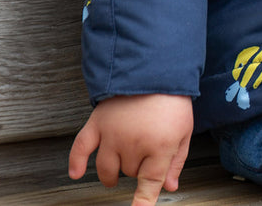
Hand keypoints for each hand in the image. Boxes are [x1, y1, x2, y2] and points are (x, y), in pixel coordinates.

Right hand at [69, 94, 193, 205]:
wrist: (156, 68)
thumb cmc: (172, 99)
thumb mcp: (185, 130)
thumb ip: (176, 160)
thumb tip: (170, 187)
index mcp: (159, 146)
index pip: (149, 184)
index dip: (142, 203)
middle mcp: (134, 144)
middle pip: (130, 173)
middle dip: (138, 165)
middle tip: (147, 147)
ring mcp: (113, 134)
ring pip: (108, 168)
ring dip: (114, 172)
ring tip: (118, 170)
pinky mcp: (98, 123)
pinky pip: (81, 148)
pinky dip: (76, 163)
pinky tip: (76, 173)